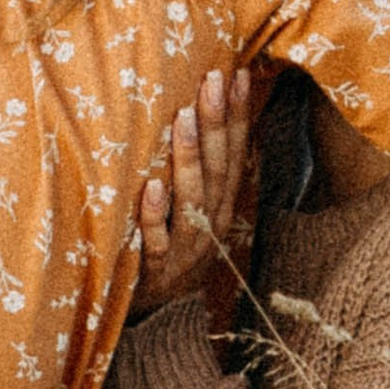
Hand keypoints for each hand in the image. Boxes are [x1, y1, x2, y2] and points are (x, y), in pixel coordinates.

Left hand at [130, 68, 256, 314]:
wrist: (156, 314)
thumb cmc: (170, 246)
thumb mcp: (193, 208)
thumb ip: (201, 168)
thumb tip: (201, 112)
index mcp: (222, 205)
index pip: (235, 153)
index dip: (238, 115)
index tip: (238, 74)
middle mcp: (211, 224)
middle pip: (217, 168)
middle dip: (217, 122)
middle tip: (212, 79)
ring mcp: (187, 248)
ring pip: (192, 198)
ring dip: (187, 157)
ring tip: (183, 117)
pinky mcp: (157, 271)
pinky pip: (157, 240)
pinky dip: (154, 213)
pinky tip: (151, 184)